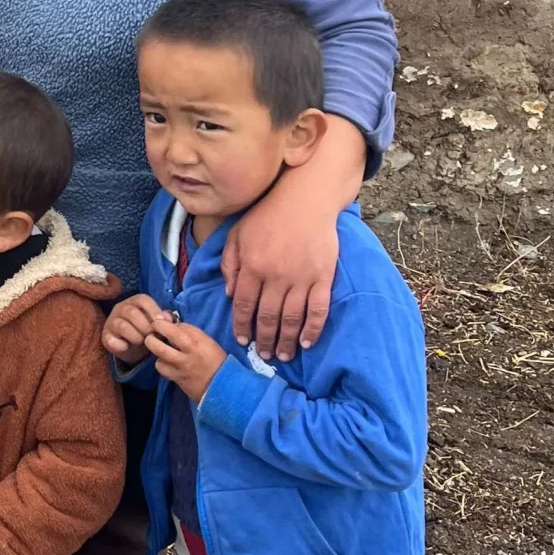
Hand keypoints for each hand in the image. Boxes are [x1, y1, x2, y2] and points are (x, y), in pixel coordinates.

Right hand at [102, 292, 166, 364]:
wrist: (131, 347)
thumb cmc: (144, 331)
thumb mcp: (154, 323)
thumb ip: (162, 319)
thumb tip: (168, 319)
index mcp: (134, 302)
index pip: (142, 299)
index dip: (153, 309)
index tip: (161, 321)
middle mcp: (120, 308)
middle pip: (132, 312)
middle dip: (145, 326)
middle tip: (152, 336)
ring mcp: (111, 322)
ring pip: (122, 326)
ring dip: (135, 336)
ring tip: (141, 342)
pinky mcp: (105, 336)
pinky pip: (112, 340)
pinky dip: (121, 345)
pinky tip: (127, 347)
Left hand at [142, 314, 224, 401]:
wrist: (222, 388)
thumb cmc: (217, 362)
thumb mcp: (209, 344)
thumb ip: (192, 334)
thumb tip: (174, 327)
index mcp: (202, 341)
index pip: (181, 325)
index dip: (171, 323)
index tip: (168, 324)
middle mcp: (191, 351)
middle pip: (168, 333)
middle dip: (157, 327)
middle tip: (154, 329)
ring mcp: (182, 365)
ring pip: (159, 351)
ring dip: (154, 346)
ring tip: (156, 346)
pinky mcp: (177, 378)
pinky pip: (161, 367)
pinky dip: (160, 363)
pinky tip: (164, 362)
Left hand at [222, 118, 364, 357]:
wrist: (305, 199)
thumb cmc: (267, 215)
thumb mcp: (237, 234)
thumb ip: (230, 264)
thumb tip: (230, 294)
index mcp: (252, 266)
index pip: (245, 305)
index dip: (243, 326)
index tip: (243, 341)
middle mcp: (276, 276)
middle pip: (268, 317)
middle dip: (264, 340)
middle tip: (264, 356)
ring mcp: (302, 278)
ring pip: (292, 318)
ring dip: (287, 341)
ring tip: (284, 355)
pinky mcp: (323, 276)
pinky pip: (318, 309)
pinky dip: (313, 329)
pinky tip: (307, 342)